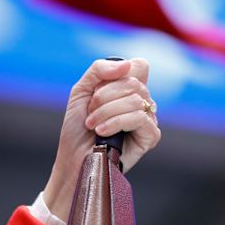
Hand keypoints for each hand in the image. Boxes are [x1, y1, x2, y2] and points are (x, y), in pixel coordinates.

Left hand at [44, 58, 160, 221]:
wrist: (73, 159)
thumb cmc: (77, 129)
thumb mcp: (82, 91)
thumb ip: (100, 70)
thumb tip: (127, 65)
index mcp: (129, 89)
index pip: (139, 66)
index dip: (119, 72)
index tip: (98, 89)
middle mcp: (142, 102)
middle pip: (134, 82)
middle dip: (104, 96)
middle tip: (90, 112)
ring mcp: (149, 119)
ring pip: (136, 99)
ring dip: (106, 111)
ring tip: (93, 125)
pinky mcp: (151, 136)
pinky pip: (140, 117)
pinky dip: (116, 122)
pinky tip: (102, 132)